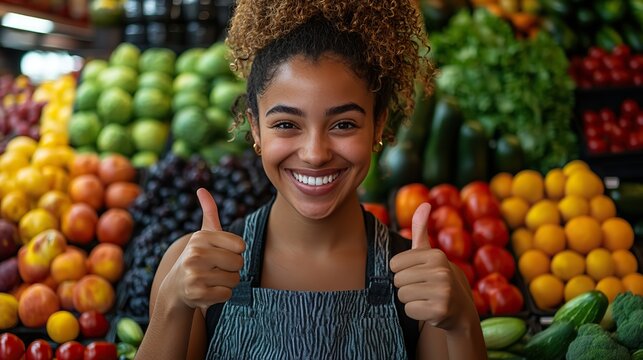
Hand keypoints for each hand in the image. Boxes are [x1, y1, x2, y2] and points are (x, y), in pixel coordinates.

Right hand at [163, 188, 245, 311]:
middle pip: (239, 263)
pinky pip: (227, 294)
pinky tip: (208, 291)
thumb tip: (202, 189)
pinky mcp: (197, 293)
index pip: (240, 245)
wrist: (176, 288)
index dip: (235, 252)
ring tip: (211, 280)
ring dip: (227, 283)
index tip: (221, 254)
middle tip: (216, 269)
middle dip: (232, 269)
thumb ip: (209, 212)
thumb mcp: (203, 235)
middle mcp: (195, 254)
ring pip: (234, 279)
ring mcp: (195, 274)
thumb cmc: (198, 258)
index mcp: (201, 237)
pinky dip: (221, 295)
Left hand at [390, 203, 467, 328]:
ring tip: (425, 298)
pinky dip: (415, 312)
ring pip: (402, 295)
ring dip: (410, 299)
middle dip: (405, 286)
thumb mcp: (429, 253)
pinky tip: (429, 309)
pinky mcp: (440, 310)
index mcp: (436, 255)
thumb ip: (421, 229)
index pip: (394, 264)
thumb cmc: (437, 278)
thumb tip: (424, 203)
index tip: (417, 274)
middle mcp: (442, 271)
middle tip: (422, 288)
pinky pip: (409, 310)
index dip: (401, 271)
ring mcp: (443, 291)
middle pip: (397, 280)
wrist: (459, 308)